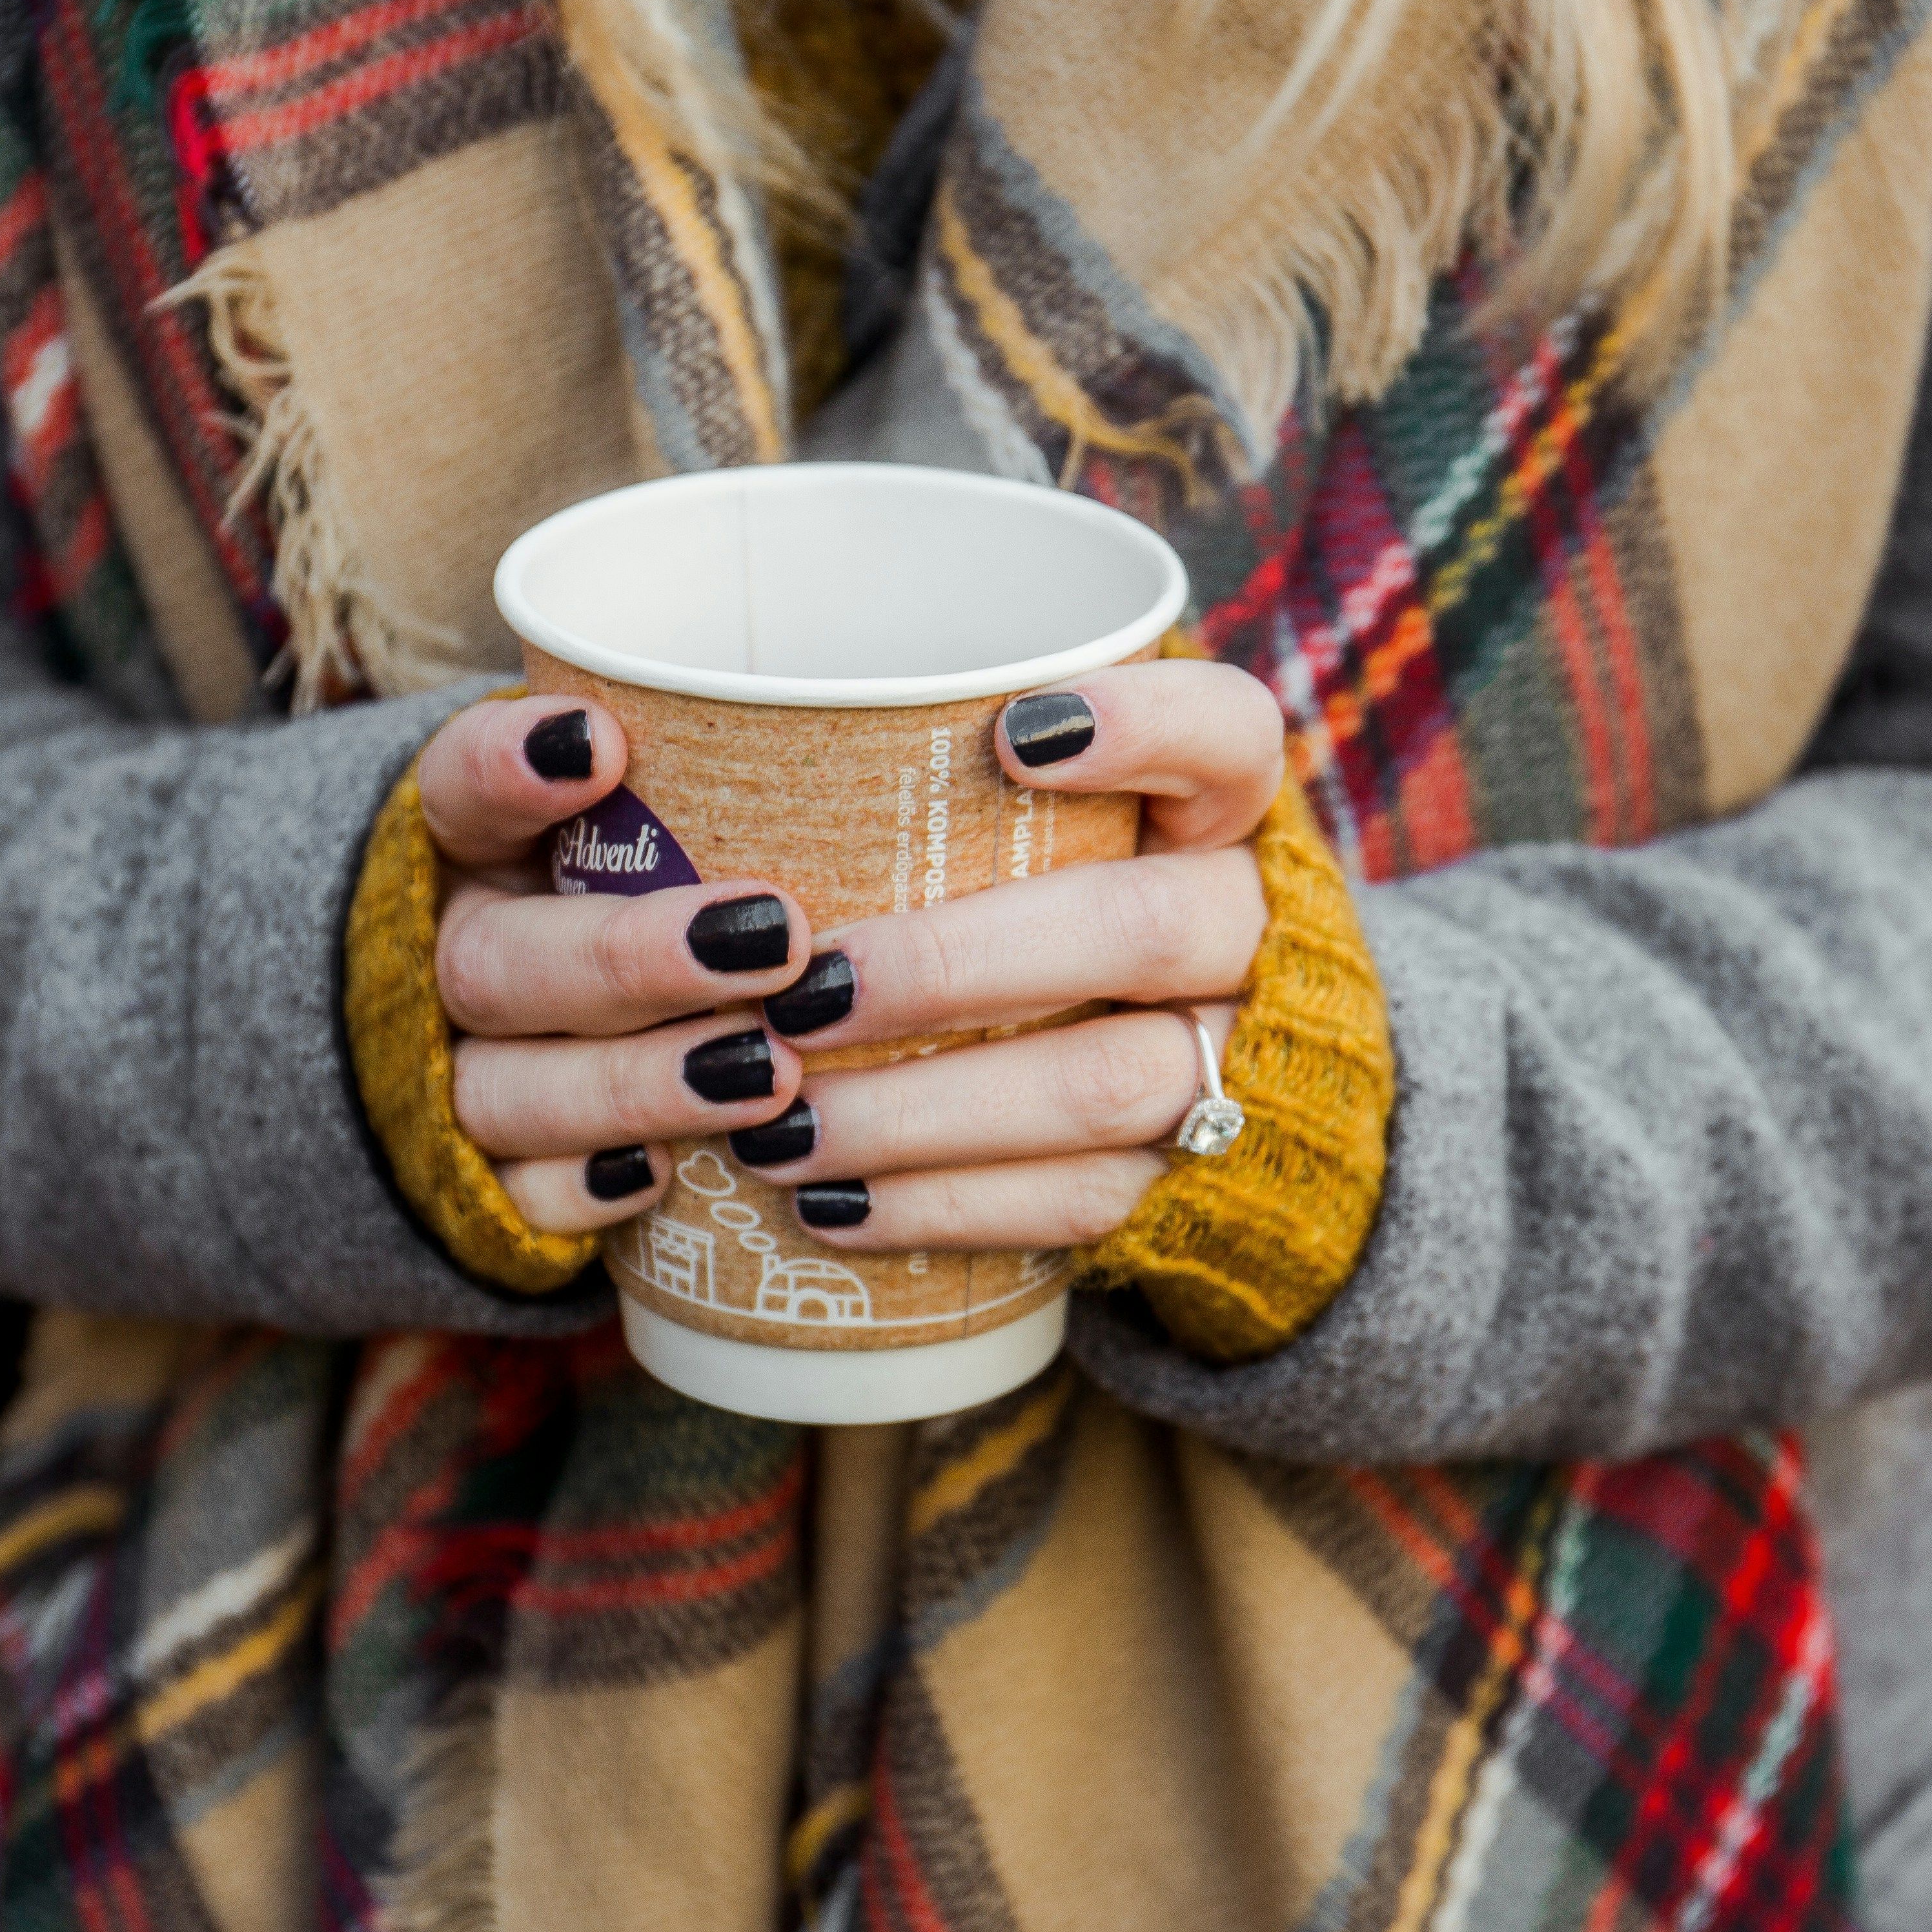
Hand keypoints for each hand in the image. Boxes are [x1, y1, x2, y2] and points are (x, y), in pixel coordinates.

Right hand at [418, 696, 817, 1231]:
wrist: (522, 1032)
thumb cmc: (645, 896)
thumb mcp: (668, 822)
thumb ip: (744, 782)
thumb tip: (985, 738)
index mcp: (474, 847)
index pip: (456, 788)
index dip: (507, 767)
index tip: (603, 743)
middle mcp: (452, 954)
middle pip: (494, 961)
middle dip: (633, 956)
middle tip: (776, 942)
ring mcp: (454, 1071)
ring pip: (504, 1087)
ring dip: (632, 1083)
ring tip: (763, 1074)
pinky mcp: (479, 1180)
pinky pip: (510, 1197)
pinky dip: (579, 1188)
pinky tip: (657, 1177)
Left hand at [726, 660, 1282, 1253]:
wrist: (1238, 1077)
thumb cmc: (1073, 900)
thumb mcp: (1051, 821)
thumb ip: (944, 782)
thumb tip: (681, 745)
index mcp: (1227, 811)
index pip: (1231, 733)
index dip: (1143, 725)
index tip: (1010, 733)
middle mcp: (1250, 929)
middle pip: (1137, 928)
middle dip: (954, 966)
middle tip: (801, 992)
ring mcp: (1236, 1060)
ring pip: (1103, 1086)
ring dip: (924, 1112)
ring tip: (781, 1128)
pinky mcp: (1197, 1181)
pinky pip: (1083, 1202)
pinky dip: (947, 1206)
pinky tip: (829, 1204)